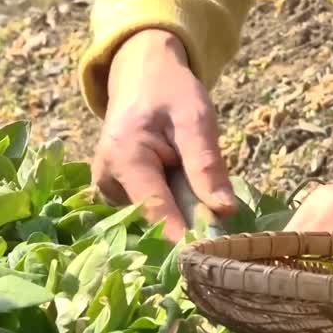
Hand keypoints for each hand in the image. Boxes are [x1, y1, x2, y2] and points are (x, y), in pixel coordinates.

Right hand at [92, 29, 236, 241]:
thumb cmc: (170, 92)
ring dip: (183, 213)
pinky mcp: (117, 195)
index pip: (156, 211)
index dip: (184, 236)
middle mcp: (108, 182)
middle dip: (189, 222)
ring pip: (155, 218)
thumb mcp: (196, 119)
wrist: (142, 75)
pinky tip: (185, 190)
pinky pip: (152, 211)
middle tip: (222, 218)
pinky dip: (175, 207)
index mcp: (124, 159)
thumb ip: (207, 165)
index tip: (211, 257)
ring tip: (200, 190)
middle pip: (155, 219)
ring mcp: (109, 191)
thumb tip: (224, 211)